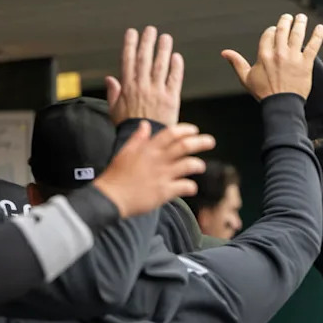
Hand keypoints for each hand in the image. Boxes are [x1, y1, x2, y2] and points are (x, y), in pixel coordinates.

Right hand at [93, 121, 213, 217]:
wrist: (111, 197)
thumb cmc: (116, 175)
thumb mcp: (125, 151)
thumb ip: (138, 138)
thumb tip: (145, 125)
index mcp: (148, 149)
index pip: (171, 133)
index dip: (185, 130)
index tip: (195, 130)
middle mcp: (157, 160)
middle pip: (184, 146)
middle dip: (200, 142)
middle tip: (211, 141)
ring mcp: (162, 175)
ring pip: (189, 165)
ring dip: (198, 165)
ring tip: (200, 166)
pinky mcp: (164, 192)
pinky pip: (185, 187)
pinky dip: (191, 187)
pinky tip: (191, 188)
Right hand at [105, 26, 183, 125]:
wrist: (144, 142)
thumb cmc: (129, 128)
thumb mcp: (115, 110)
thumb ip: (113, 93)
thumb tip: (110, 79)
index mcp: (127, 87)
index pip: (127, 60)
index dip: (130, 44)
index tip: (132, 32)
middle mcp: (142, 86)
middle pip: (144, 59)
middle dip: (147, 42)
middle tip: (151, 30)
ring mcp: (157, 92)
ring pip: (160, 66)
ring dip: (163, 50)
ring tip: (165, 38)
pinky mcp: (171, 99)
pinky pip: (174, 80)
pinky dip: (176, 68)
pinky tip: (177, 57)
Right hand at [221, 13, 322, 100]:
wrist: (281, 105)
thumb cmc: (264, 94)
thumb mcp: (246, 78)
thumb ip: (237, 63)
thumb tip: (225, 52)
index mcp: (264, 55)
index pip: (268, 35)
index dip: (271, 31)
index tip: (274, 31)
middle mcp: (279, 53)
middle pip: (282, 30)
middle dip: (286, 21)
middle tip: (289, 17)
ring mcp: (293, 57)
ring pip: (297, 34)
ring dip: (300, 23)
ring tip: (302, 17)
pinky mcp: (306, 64)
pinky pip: (313, 46)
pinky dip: (318, 36)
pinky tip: (321, 28)